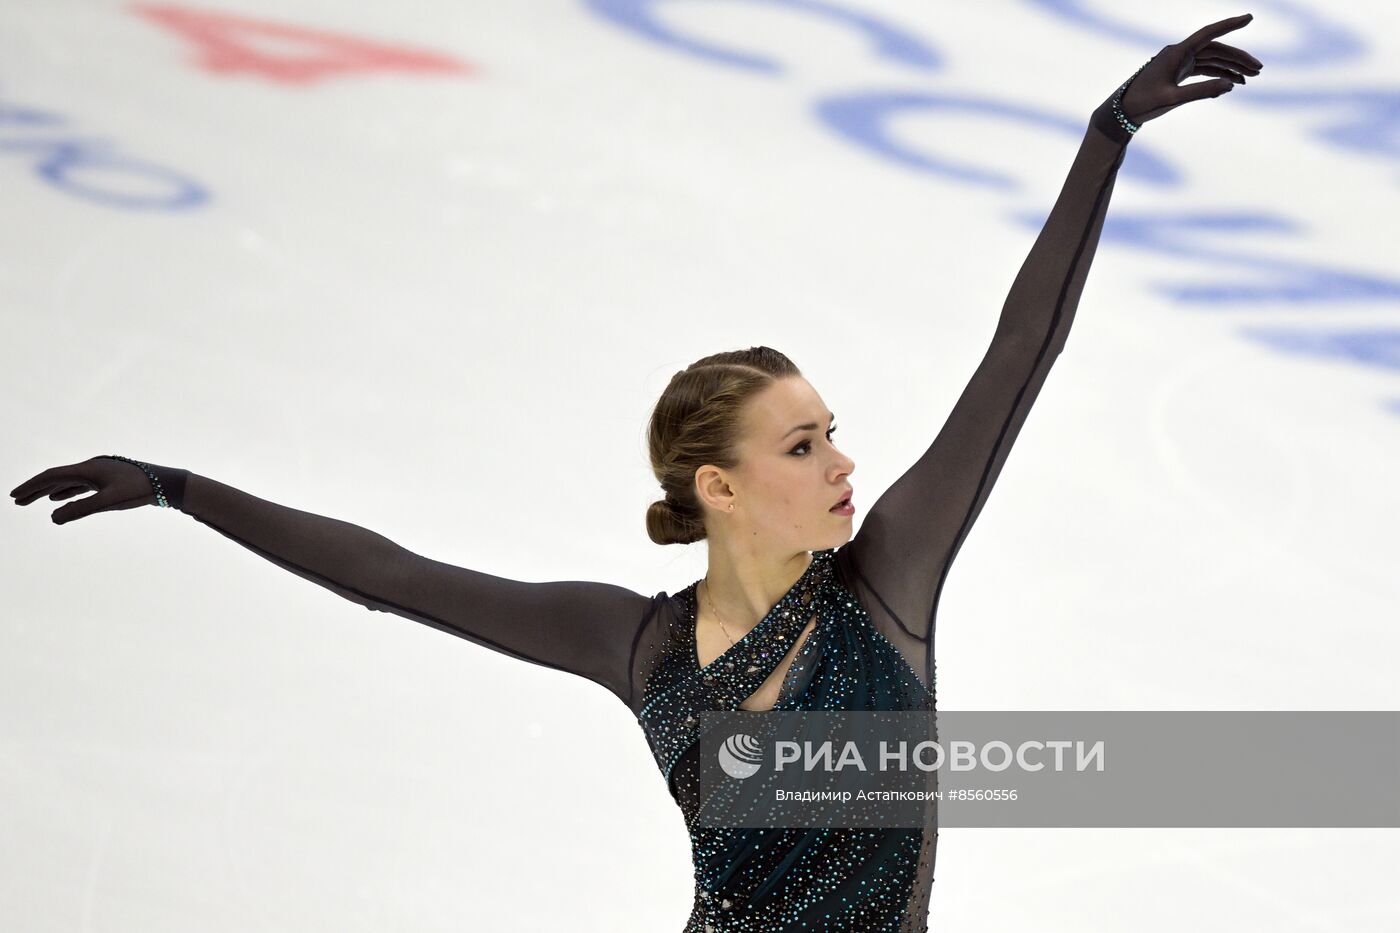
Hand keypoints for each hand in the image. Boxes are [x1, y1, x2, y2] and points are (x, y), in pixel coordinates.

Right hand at [10, 456, 157, 523]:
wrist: (166, 483)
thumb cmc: (140, 490)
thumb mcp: (109, 502)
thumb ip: (81, 510)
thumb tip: (52, 519)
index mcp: (88, 469)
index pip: (51, 476)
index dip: (31, 486)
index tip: (13, 496)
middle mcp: (91, 468)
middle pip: (56, 478)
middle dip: (35, 489)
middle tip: (16, 501)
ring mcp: (99, 473)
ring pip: (67, 482)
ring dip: (48, 491)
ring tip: (32, 502)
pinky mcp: (107, 480)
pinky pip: (79, 485)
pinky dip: (65, 492)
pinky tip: (59, 500)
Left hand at [1120, 13, 1261, 125]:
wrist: (1123, 112)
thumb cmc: (1143, 103)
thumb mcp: (1172, 99)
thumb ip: (1201, 91)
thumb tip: (1231, 85)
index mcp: (1177, 53)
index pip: (1208, 33)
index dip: (1229, 24)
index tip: (1249, 17)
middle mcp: (1179, 53)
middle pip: (1216, 49)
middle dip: (1238, 58)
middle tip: (1259, 69)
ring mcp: (1179, 62)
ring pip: (1212, 60)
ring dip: (1231, 68)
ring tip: (1251, 79)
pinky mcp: (1178, 73)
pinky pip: (1203, 70)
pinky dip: (1218, 75)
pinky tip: (1232, 83)